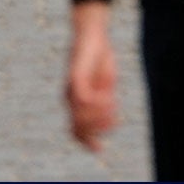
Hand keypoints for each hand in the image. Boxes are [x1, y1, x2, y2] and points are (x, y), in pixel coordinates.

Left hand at [64, 18, 118, 151]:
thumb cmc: (98, 59)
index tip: (99, 149)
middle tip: (113, 117)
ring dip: (101, 115)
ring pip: (82, 116)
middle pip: (80, 128)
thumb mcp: (103, 84)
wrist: (92, 34)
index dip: (86, 142)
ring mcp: (72, 87)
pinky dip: (96, 103)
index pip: (76, 131)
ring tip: (111, 100)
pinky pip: (83, 98)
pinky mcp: (76, 76)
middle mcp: (70, 97)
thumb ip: (103, 103)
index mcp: (75, 102)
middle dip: (98, 129)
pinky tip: (107, 94)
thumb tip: (108, 122)